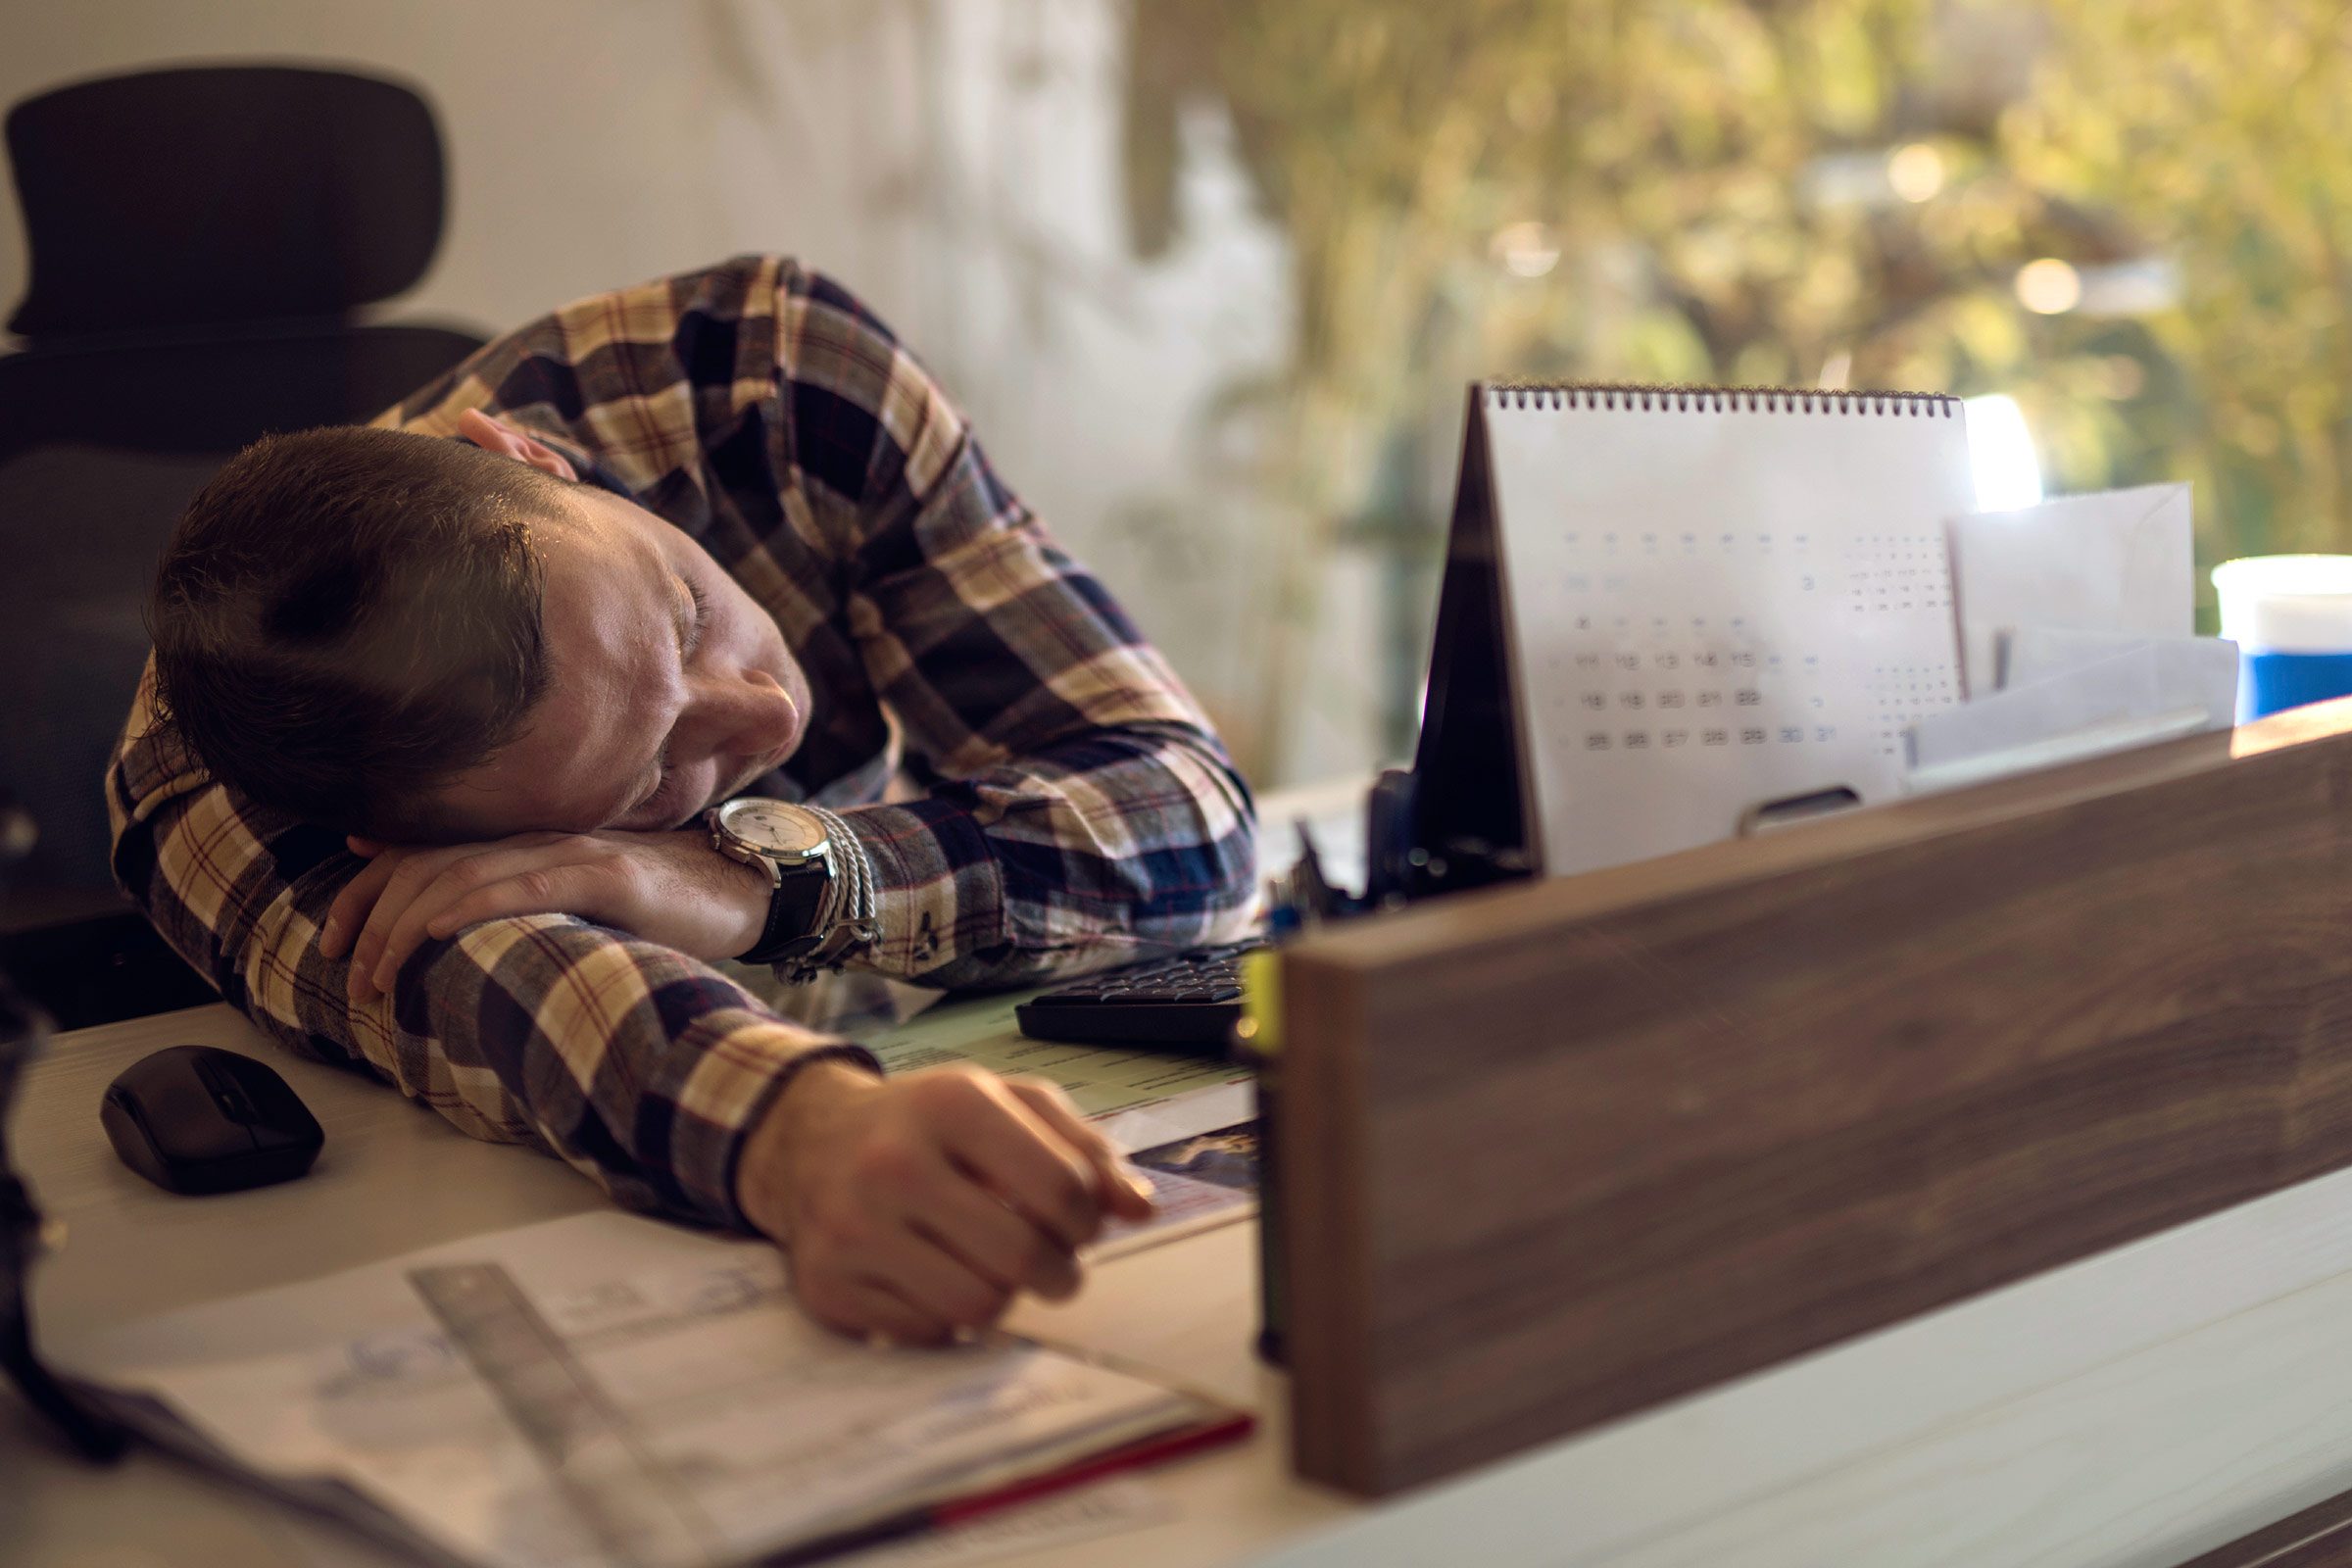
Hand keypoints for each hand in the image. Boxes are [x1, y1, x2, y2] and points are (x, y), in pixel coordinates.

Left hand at [319, 828, 771, 1003]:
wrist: (746, 887)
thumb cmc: (663, 903)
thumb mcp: (577, 902)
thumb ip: (519, 904)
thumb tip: (450, 936)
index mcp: (524, 841)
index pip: (422, 855)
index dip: (366, 892)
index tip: (332, 940)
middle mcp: (539, 835)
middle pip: (428, 864)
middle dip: (372, 917)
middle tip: (344, 970)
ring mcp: (572, 851)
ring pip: (465, 876)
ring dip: (408, 927)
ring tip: (377, 973)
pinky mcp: (608, 875)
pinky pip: (529, 885)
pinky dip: (475, 905)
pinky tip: (439, 929)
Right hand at [739, 1061, 1157, 1342]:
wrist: (808, 1142)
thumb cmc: (929, 1125)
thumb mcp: (1008, 1104)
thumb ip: (1084, 1149)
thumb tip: (1140, 1210)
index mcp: (950, 1103)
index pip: (1062, 1189)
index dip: (1088, 1220)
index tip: (1078, 1224)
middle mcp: (892, 1163)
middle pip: (1022, 1256)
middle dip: (1059, 1272)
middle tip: (1056, 1266)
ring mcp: (852, 1229)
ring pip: (978, 1305)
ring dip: (1007, 1298)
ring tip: (999, 1270)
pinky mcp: (829, 1286)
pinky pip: (929, 1332)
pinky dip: (950, 1316)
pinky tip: (939, 1278)